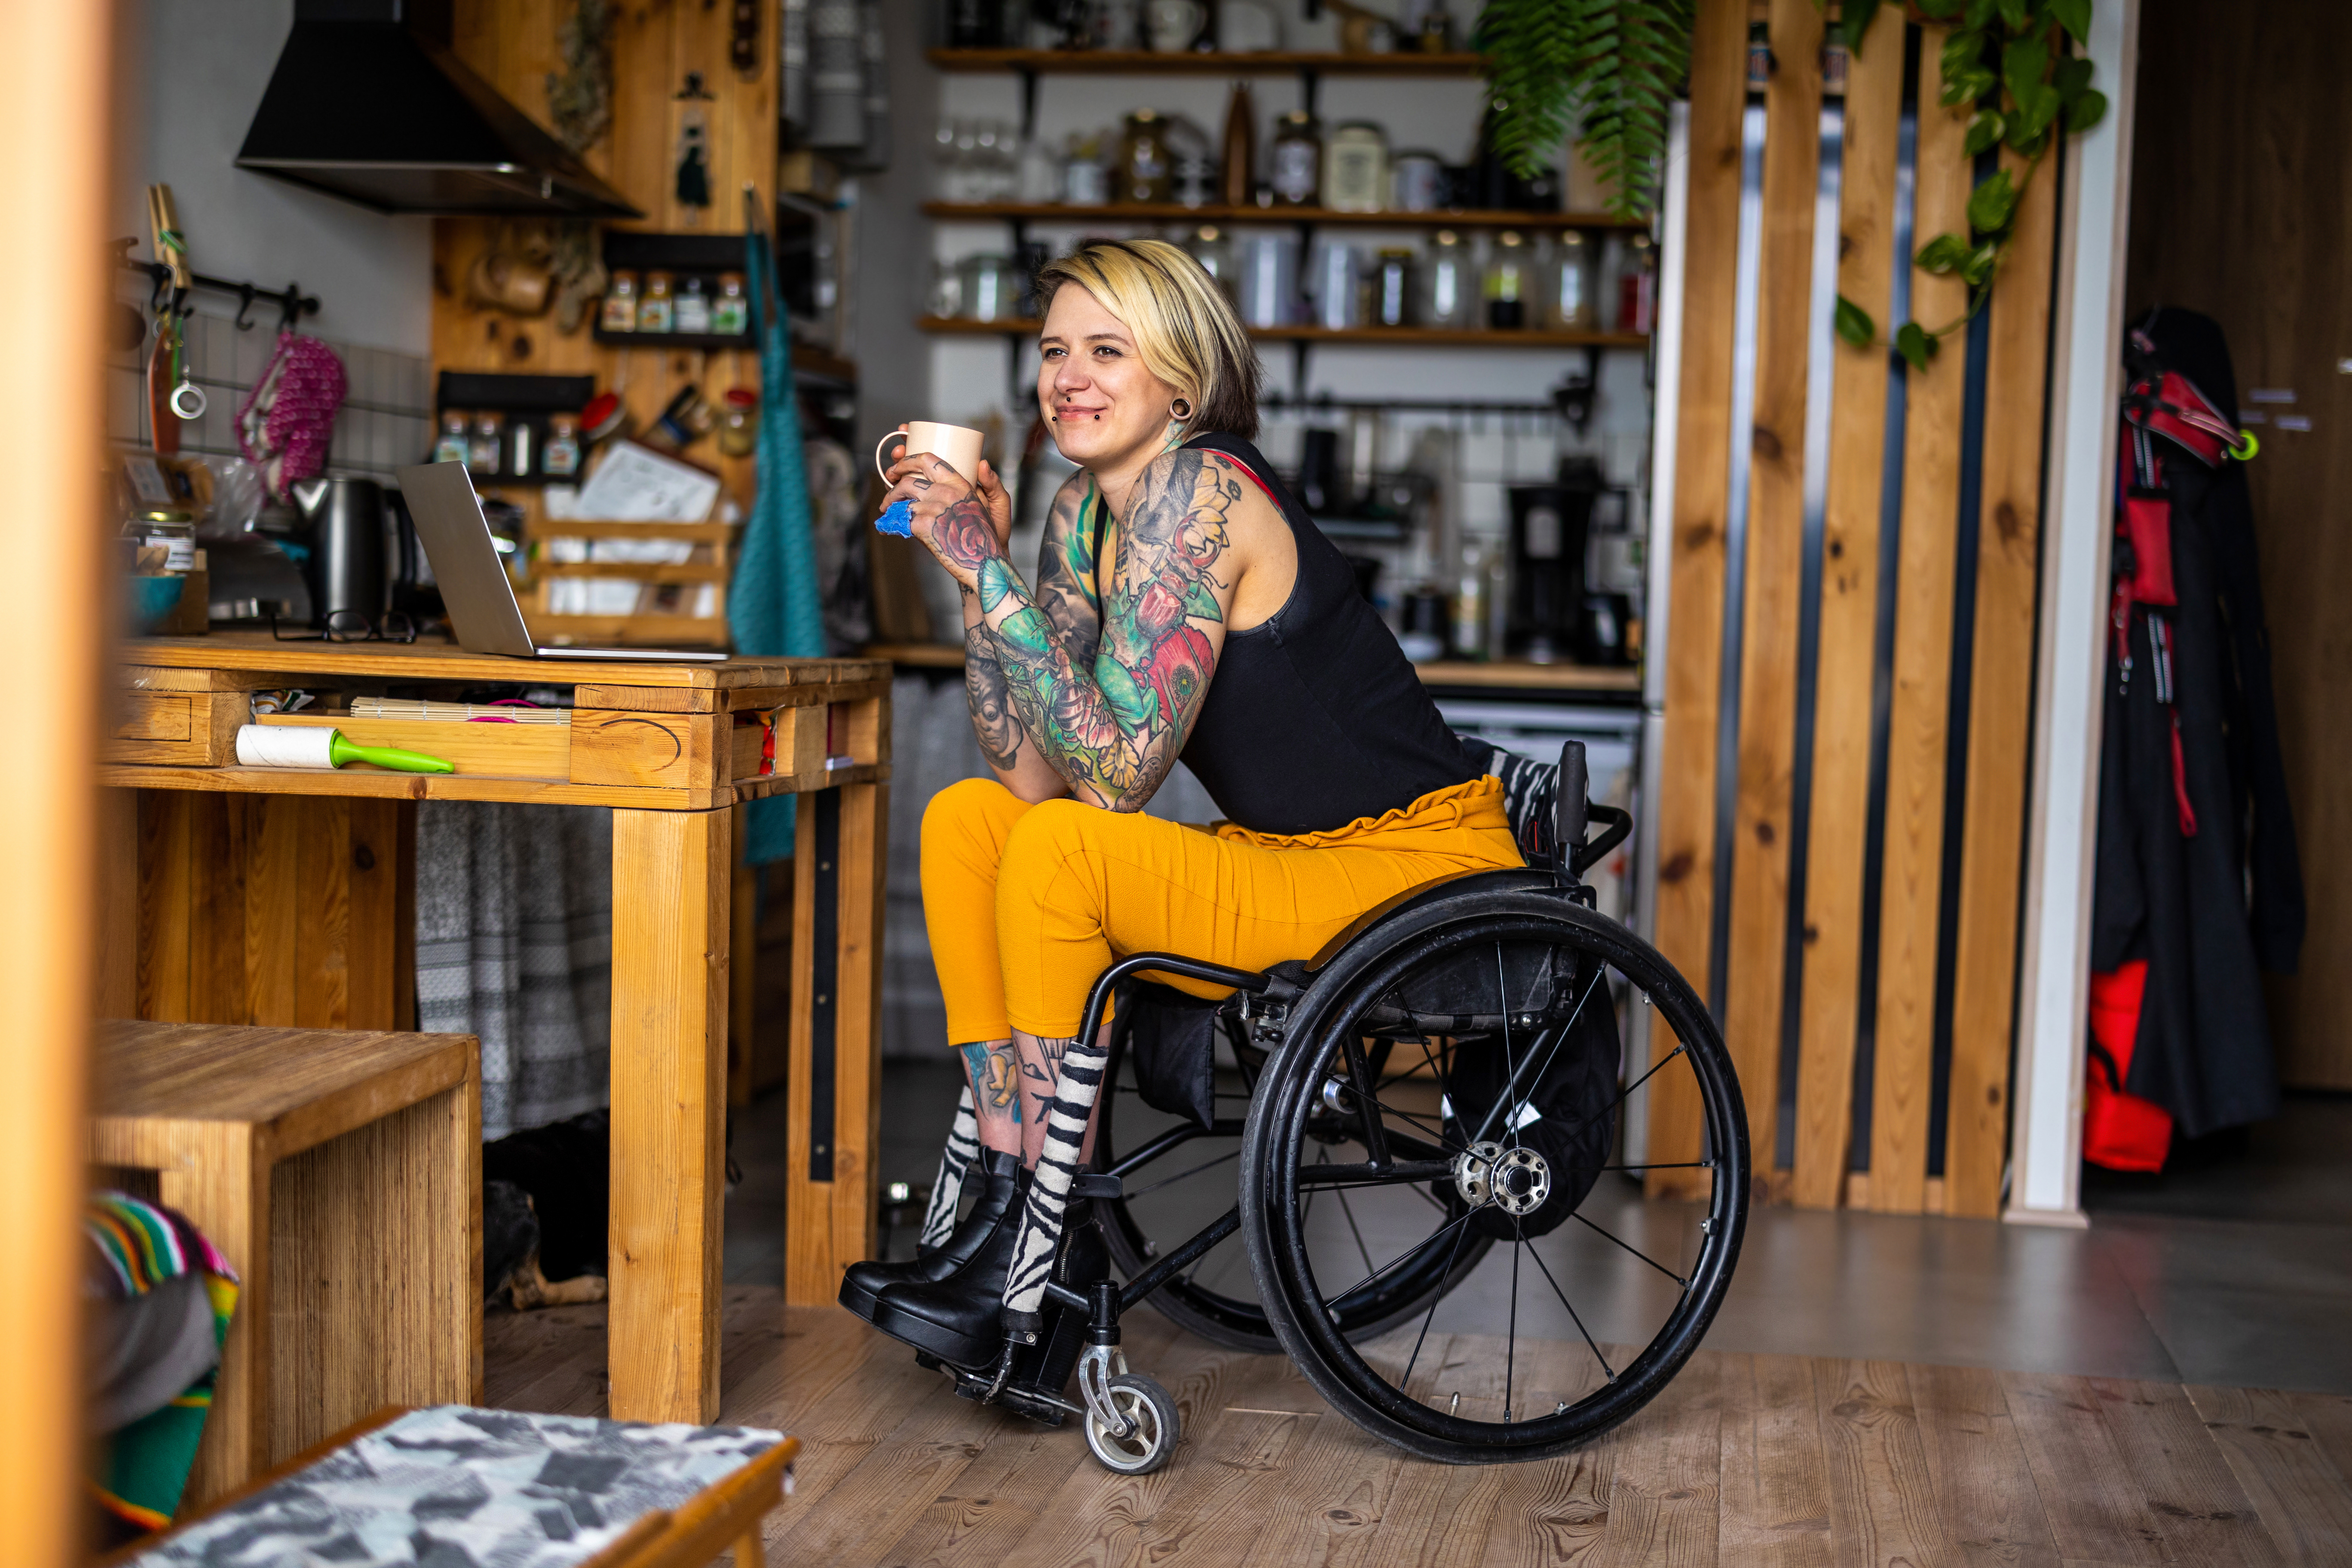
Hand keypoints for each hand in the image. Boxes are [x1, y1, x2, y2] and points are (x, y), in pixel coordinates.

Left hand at [879, 434, 1010, 589]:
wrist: (985, 564)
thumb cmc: (982, 538)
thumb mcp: (982, 506)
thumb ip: (967, 490)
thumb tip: (971, 470)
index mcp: (959, 484)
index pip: (928, 460)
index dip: (908, 460)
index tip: (898, 466)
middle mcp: (946, 493)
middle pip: (908, 480)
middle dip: (893, 485)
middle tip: (888, 492)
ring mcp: (934, 508)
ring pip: (901, 501)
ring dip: (890, 506)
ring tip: (887, 512)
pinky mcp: (924, 526)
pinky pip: (901, 520)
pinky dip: (891, 525)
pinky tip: (888, 529)